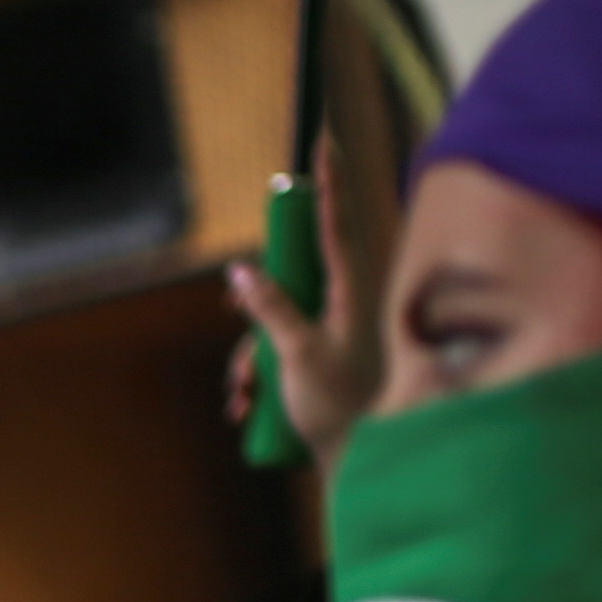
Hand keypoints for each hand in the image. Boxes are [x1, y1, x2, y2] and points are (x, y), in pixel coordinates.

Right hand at [224, 179, 378, 468]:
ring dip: (249, 355)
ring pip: (270, 316)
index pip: (334, 223)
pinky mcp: (312, 355)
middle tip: (244, 323)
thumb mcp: (297, 354)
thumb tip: (241, 272)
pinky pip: (270, 348)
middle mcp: (339, 303)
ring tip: (247, 390)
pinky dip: (254, 374)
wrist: (359, 459)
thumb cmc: (340, 404)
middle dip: (254, 304)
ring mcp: (325, 329)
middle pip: (287, 272)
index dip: (327, 182)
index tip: (322, 141)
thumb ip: (272, 309)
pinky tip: (247, 405)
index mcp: (349, 291)